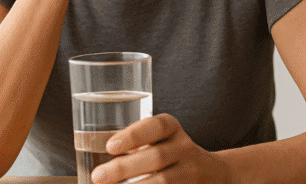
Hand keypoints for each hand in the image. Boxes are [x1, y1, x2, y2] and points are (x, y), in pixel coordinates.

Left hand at [91, 114, 229, 183]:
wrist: (213, 173)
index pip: (157, 126)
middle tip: (98, 176)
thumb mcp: (161, 139)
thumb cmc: (171, 153)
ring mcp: (190, 173)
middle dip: (125, 168)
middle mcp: (185, 149)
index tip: (110, 146)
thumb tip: (91, 151)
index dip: (134, 135)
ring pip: (164, 181)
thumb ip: (136, 142)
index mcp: (173, 129)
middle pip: (157, 157)